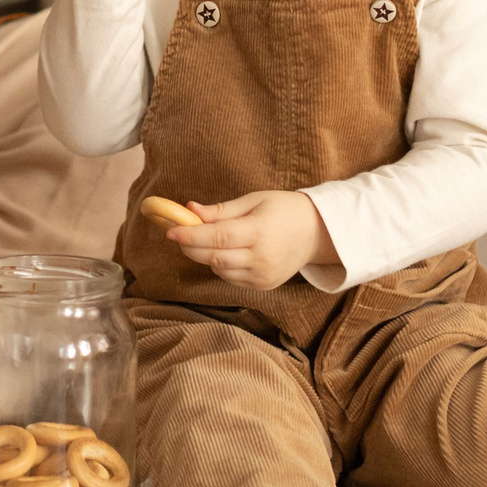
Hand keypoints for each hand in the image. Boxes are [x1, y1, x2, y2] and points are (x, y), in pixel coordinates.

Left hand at [166, 190, 334, 290]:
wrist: (316, 233)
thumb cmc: (283, 210)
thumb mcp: (254, 200)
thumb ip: (221, 210)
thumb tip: (190, 210)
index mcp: (259, 232)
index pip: (216, 237)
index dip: (190, 235)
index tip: (170, 230)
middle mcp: (261, 258)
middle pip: (214, 257)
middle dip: (190, 246)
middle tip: (178, 233)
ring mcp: (263, 275)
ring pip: (219, 269)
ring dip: (205, 256)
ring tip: (205, 239)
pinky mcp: (263, 286)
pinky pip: (230, 278)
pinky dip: (220, 265)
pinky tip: (226, 252)